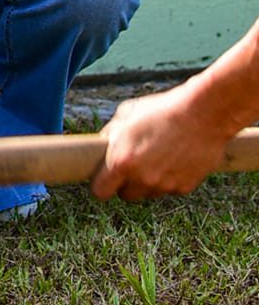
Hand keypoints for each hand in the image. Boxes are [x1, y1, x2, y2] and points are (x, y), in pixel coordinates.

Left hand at [92, 80, 234, 200]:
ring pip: (149, 192)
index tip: (105, 178)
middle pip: (126, 195)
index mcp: (121, 162)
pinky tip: (176, 158)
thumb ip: (111, 134)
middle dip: (127, 183)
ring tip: (158, 156)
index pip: (100, 191)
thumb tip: (103, 145)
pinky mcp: (184, 187)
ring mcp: (164, 185)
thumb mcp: (127, 113)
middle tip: (134, 164)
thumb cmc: (163, 109)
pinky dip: (170, 179)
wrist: (204, 113)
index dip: (101, 185)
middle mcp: (142, 179)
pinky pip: (170, 189)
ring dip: (149, 181)